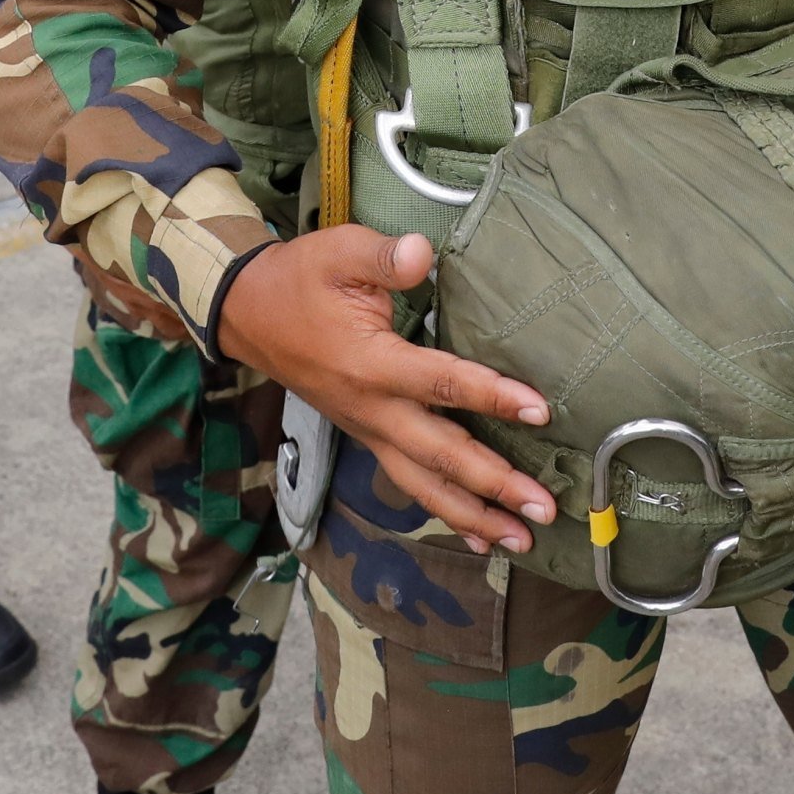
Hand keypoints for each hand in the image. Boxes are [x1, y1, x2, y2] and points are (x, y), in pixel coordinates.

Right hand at [212, 226, 554, 552]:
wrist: (249, 314)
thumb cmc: (300, 280)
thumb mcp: (337, 252)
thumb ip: (382, 255)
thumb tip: (421, 252)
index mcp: (371, 364)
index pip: (441, 383)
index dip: (491, 396)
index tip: (540, 411)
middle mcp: (373, 410)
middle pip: (441, 456)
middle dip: (494, 485)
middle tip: (544, 509)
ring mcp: (369, 431)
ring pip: (426, 486)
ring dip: (475, 516)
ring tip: (522, 542)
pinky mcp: (369, 438)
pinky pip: (410, 484)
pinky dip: (446, 513)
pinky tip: (478, 536)